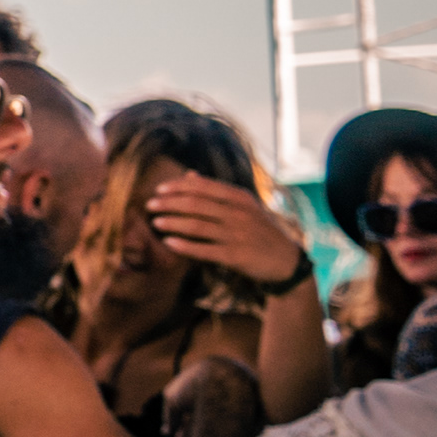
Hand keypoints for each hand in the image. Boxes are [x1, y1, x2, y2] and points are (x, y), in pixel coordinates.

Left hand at [142, 170, 307, 285]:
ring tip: (155, 223)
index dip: (178, 186)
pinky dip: (185, 246)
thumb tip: (189, 174)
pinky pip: (205, 250)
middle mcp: (239, 213)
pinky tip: (169, 243)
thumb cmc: (261, 231)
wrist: (287, 261)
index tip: (159, 189)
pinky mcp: (236, 256)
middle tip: (149, 204)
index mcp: (240, 198)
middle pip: (196, 204)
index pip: (203, 186)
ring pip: (197, 226)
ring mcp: (238, 235)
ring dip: (173, 223)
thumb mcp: (245, 206)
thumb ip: (217, 191)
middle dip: (169, 203)